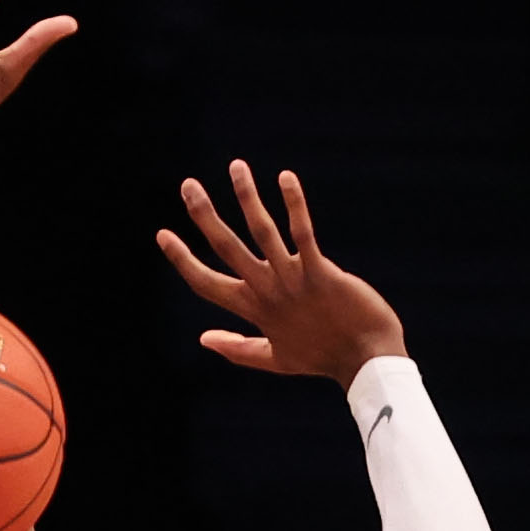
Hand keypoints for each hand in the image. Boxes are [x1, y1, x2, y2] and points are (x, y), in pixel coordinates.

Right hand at [156, 161, 410, 385]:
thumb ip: (238, 348)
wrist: (367, 362)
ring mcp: (294, 281)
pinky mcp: (322, 272)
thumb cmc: (322, 357)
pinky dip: (294, 204)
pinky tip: (285, 177)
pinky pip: (303, 233)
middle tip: (188, 185)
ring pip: (263, 233)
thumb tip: (203, 339)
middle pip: (227, 249)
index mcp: (255, 310)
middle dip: (205, 216)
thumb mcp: (275, 359)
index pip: (207, 284)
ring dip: (247, 198)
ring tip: (237, 167)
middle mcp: (269, 293)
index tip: (163, 234)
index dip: (183, 260)